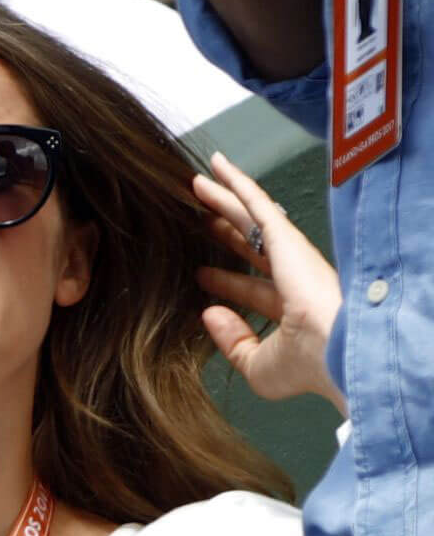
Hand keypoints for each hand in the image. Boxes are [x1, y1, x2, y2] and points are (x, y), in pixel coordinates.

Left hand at [194, 151, 346, 415]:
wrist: (336, 348)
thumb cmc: (307, 365)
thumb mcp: (258, 367)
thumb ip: (233, 342)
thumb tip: (210, 315)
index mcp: (293, 310)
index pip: (253, 290)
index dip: (227, 283)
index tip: (202, 275)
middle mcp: (294, 277)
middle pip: (252, 246)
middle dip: (228, 232)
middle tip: (202, 219)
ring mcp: (292, 254)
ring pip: (251, 217)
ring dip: (226, 199)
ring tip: (199, 183)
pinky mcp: (286, 236)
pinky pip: (257, 203)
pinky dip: (237, 184)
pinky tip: (218, 168)